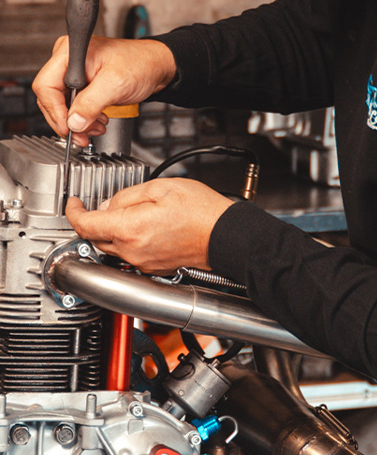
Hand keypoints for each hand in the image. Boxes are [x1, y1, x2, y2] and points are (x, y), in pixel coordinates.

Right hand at [33, 37, 176, 146]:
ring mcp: (73, 71)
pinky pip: (73, 104)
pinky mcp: (81, 82)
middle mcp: (67, 60)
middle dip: (67, 120)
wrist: (157, 66)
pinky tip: (96, 121)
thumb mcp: (115, 84)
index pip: (46, 86)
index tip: (67, 128)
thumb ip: (91, 103)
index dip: (55, 111)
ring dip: (77, 121)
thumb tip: (73, 122)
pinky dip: (83, 117)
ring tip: (96, 127)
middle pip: (51, 97)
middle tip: (81, 135)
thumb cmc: (141, 64)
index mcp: (70, 52)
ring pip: (61, 104)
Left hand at [65, 179, 232, 273]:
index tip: (73, 203)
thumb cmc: (202, 212)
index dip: (73, 212)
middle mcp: (132, 251)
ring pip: (112, 246)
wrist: (225, 236)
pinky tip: (147, 226)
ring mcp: (142, 262)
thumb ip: (127, 196)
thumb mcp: (161, 187)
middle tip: (109, 203)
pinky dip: (129, 240)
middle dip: (95, 220)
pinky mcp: (152, 267)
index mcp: (130, 229)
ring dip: (113, 231)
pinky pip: (129, 254)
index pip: (85, 225)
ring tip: (135, 213)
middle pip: (96, 237)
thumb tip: (108, 205)